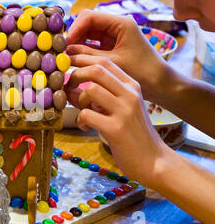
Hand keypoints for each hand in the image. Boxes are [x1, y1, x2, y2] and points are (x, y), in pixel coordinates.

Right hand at [66, 10, 170, 101]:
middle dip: (74, 34)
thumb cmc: (142, 72)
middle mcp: (117, 25)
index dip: (75, 28)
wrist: (160, 85)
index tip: (65, 43)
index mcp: (121, 23)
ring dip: (76, 42)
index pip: (90, 16)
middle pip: (87, 22)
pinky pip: (92, 43)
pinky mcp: (111, 45)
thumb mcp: (112, 63)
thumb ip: (88, 55)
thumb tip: (66, 52)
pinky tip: (75, 59)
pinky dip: (82, 49)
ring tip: (67, 56)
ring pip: (87, 33)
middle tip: (63, 50)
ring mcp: (114, 35)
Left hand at [66, 54, 167, 186]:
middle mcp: (130, 94)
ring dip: (78, 100)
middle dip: (76, 76)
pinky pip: (86, 114)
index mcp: (132, 86)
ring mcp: (124, 111)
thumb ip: (101, 96)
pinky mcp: (116, 129)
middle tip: (68, 90)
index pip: (104, 62)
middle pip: (96, 69)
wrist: (155, 161)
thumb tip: (70, 87)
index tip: (69, 71)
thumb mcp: (122, 108)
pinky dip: (80, 120)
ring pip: (91, 89)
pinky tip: (86, 127)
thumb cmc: (134, 134)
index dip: (82, 62)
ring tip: (83, 112)